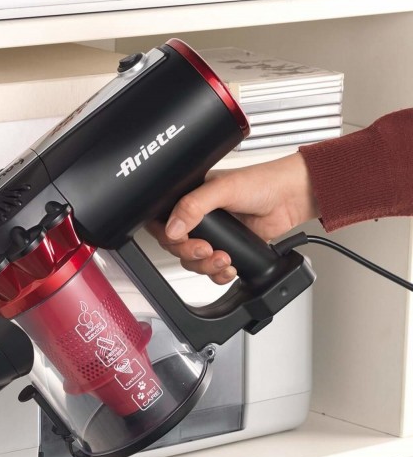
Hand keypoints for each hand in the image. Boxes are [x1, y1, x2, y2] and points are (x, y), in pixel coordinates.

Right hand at [152, 152, 317, 283]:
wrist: (292, 197)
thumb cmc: (262, 182)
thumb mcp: (222, 189)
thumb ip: (193, 206)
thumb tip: (173, 228)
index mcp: (190, 198)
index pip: (164, 222)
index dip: (168, 236)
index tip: (181, 239)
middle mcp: (199, 217)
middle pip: (177, 247)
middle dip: (190, 253)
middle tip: (206, 249)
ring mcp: (214, 235)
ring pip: (193, 261)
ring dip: (205, 266)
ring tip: (223, 258)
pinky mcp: (228, 248)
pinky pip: (212, 270)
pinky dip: (218, 274)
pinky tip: (228, 267)